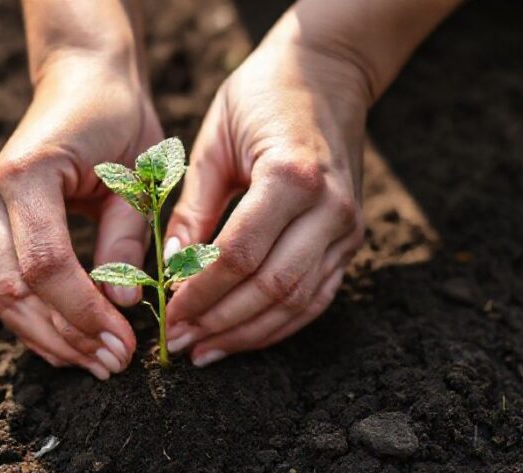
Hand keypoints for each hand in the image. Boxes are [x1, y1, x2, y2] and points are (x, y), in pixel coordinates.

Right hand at [0, 53, 161, 378]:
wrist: (82, 76)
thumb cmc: (118, 117)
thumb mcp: (136, 176)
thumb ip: (125, 240)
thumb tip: (121, 305)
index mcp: (28, 175)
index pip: (46, 264)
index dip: (83, 312)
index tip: (125, 342)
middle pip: (14, 290)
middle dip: (65, 337)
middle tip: (112, 364)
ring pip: (2, 296)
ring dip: (48, 337)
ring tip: (95, 362)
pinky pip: (6, 284)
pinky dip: (37, 319)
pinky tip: (71, 341)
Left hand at [162, 26, 370, 365]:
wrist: (329, 71)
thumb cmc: (262, 95)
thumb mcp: (215, 141)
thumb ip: (194, 208)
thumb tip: (170, 268)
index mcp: (292, 175)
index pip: (241, 255)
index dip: (202, 292)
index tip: (169, 315)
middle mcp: (331, 207)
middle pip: (273, 287)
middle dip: (222, 322)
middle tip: (182, 342)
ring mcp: (349, 227)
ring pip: (299, 301)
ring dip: (250, 333)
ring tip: (207, 350)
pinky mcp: (353, 238)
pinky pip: (319, 296)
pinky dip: (281, 323)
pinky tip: (245, 336)